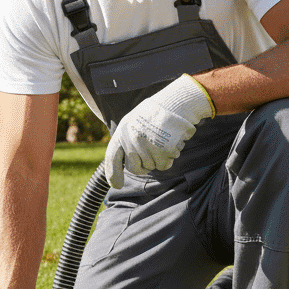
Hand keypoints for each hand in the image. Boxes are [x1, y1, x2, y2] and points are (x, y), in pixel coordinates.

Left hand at [103, 74, 214, 188]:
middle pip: (134, 168)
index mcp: (122, 132)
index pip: (112, 157)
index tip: (116, 185)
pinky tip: (171, 144)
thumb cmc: (156, 113)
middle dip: (143, 166)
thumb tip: (127, 162)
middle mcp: (131, 140)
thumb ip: (127, 140)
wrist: (176, 103)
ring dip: (159, 159)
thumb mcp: (134, 122)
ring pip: (152, 167)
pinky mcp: (162, 150)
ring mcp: (146, 146)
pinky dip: (169, 158)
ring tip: (163, 140)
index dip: (113, 174)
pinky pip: (164, 165)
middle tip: (152, 153)